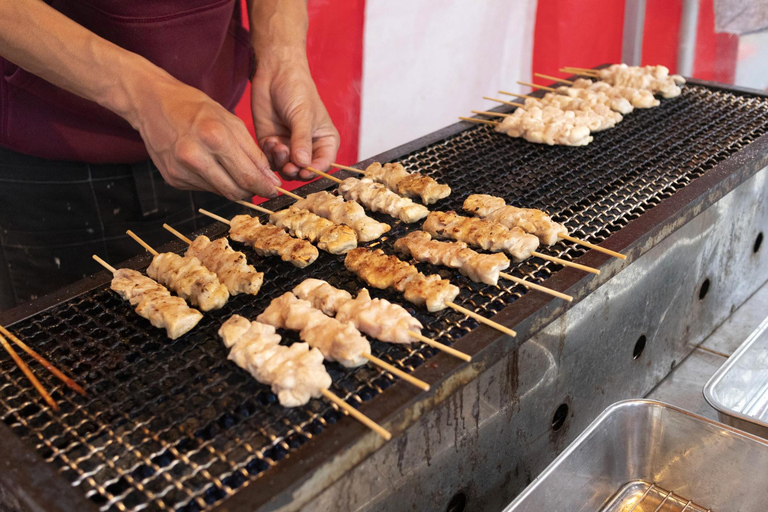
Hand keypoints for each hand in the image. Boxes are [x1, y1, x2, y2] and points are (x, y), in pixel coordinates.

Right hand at [128, 73, 280, 199]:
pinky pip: (203, 188)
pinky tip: (210, 166)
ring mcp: (181, 170)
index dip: (265, 187)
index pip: (248, 176)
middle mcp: (196, 157)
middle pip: (235, 191)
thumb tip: (269, 178)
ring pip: (220, 192)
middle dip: (251, 191)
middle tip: (259, 186)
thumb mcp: (230, 121)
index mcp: (215, 137)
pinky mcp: (173, 179)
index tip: (273, 190)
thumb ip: (252, 152)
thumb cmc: (194, 107)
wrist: (151, 103)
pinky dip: (214, 182)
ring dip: (232, 186)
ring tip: (233, 171)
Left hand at [251, 53, 339, 180]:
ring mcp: (290, 147)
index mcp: (325, 141)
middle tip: (288, 165)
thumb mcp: (303, 115)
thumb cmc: (297, 90)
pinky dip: (269, 155)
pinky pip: (271, 160)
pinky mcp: (273, 144)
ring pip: (286, 169)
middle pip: (304, 171)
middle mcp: (309, 147)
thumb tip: (303, 164)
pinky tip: (270, 140)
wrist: (274, 73)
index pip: (324, 163)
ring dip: (281, 162)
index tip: (304, 171)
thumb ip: (302, 140)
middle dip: (295, 170)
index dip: (315, 170)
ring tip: (277, 144)